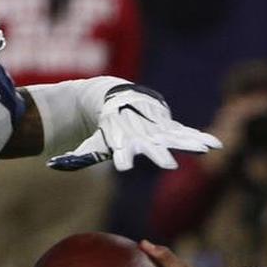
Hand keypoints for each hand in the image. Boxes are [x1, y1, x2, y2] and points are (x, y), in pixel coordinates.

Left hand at [48, 86, 221, 170]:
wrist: (118, 98)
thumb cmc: (104, 128)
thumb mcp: (90, 144)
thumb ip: (75, 156)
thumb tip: (51, 164)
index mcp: (121, 137)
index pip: (121, 148)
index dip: (123, 157)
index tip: (124, 167)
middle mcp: (141, 133)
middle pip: (151, 144)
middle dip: (158, 153)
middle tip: (167, 165)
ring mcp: (156, 129)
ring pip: (173, 137)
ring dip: (187, 144)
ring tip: (203, 150)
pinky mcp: (168, 128)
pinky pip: (185, 134)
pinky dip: (199, 139)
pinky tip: (215, 145)